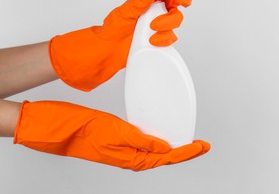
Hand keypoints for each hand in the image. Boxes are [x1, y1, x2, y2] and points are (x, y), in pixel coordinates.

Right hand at [14, 100, 209, 170]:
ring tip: (189, 144)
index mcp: (134, 159)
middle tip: (202, 146)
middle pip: (167, 157)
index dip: (188, 152)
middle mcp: (133, 157)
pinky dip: (160, 143)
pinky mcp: (123, 143)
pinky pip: (148, 146)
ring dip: (175, 149)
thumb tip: (166, 150)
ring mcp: (128, 151)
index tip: (203, 146)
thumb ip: (144, 142)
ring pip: (158, 153)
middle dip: (186, 152)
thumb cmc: (87, 132)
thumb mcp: (119, 134)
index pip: (168, 158)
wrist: (65, 130)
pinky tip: (164, 139)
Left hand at [49, 0, 191, 90]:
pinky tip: (151, 40)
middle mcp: (155, 9)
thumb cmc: (112, 29)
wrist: (109, 50)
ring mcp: (160, 23)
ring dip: (168, 22)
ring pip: (176, 19)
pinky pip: (171, 37)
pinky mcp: (161, 38)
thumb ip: (139, 1)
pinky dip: (163, 38)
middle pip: (177, 0)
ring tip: (152, 27)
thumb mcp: (124, 12)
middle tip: (179, 2)